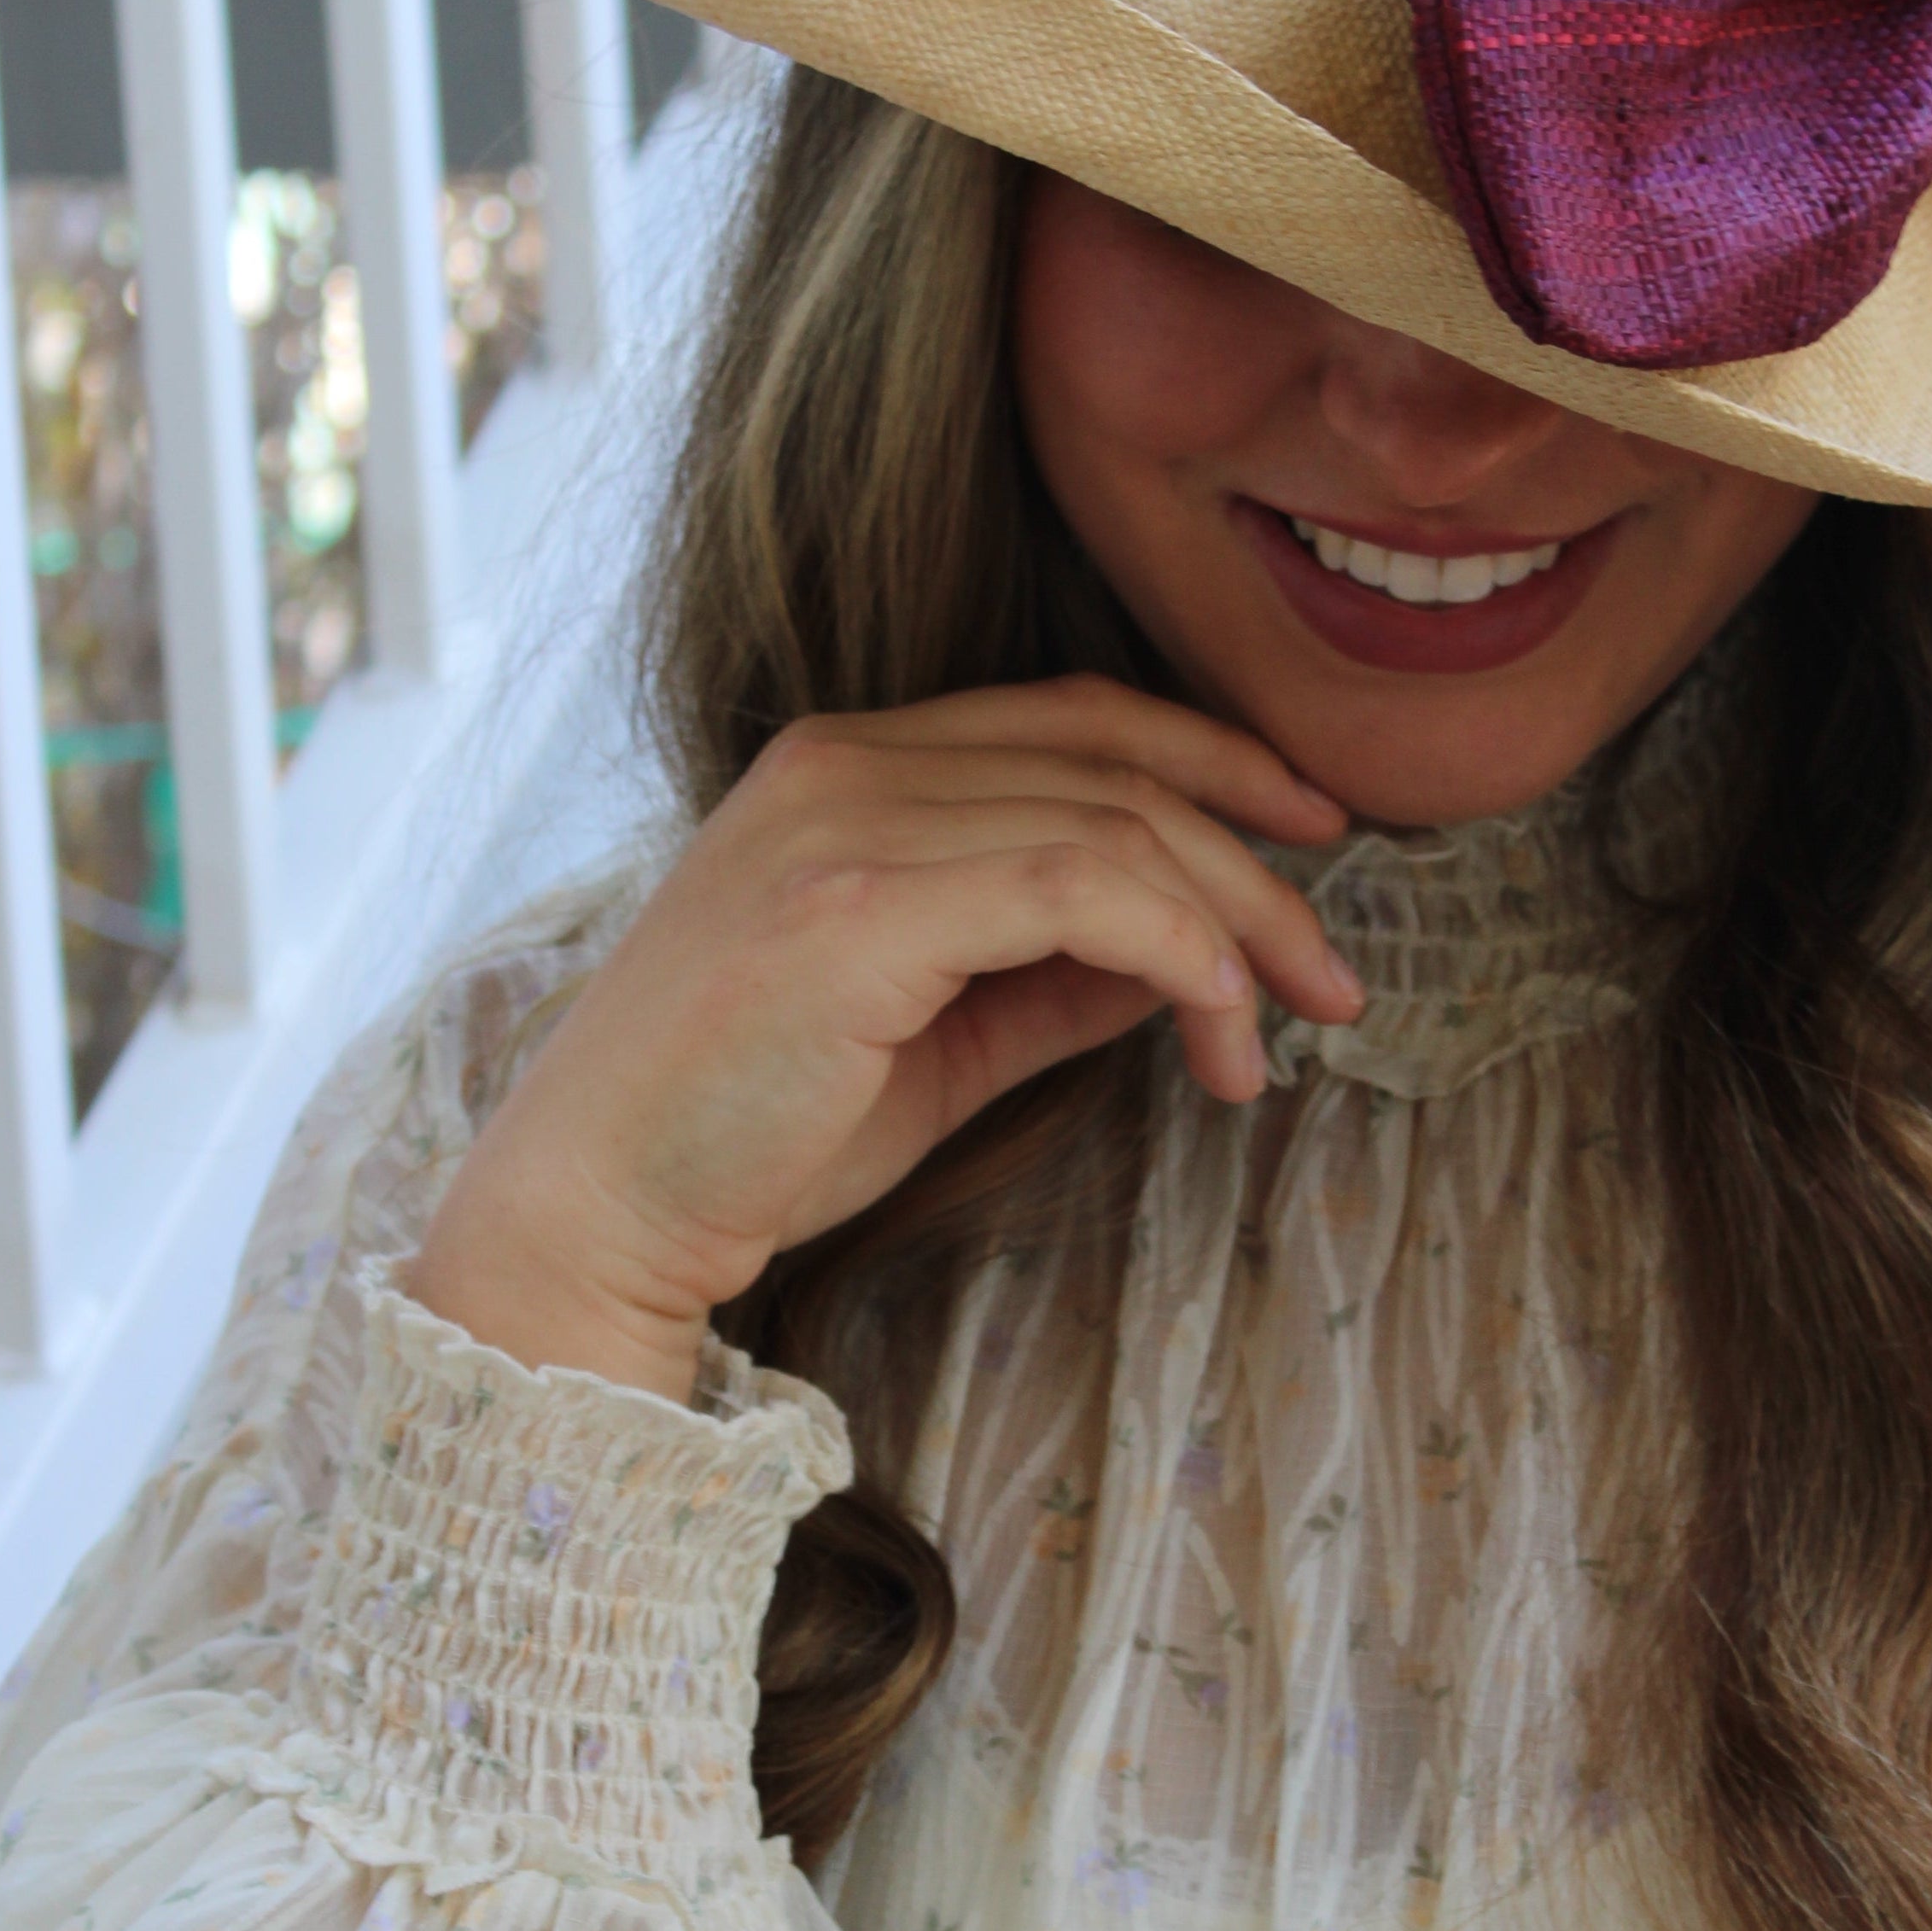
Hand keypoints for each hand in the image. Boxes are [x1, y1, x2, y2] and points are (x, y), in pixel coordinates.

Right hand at [408, 678, 1359, 1397]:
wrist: (595, 1211)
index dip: (1214, 760)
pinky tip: (1217, 1017)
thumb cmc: (752, 1134)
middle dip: (1257, 863)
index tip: (1313, 833)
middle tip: (1336, 972)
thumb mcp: (942, 1035)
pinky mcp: (856, 907)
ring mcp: (843, 823)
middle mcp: (844, 762)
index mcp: (848, 764)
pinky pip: (1079, 887)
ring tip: (1271, 1034)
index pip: (1073, 719)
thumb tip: (1200, 949)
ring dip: (1232, 929)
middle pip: (1115, 766)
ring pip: (1115, 825)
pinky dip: (1177, 944)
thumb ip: (1060, 973)